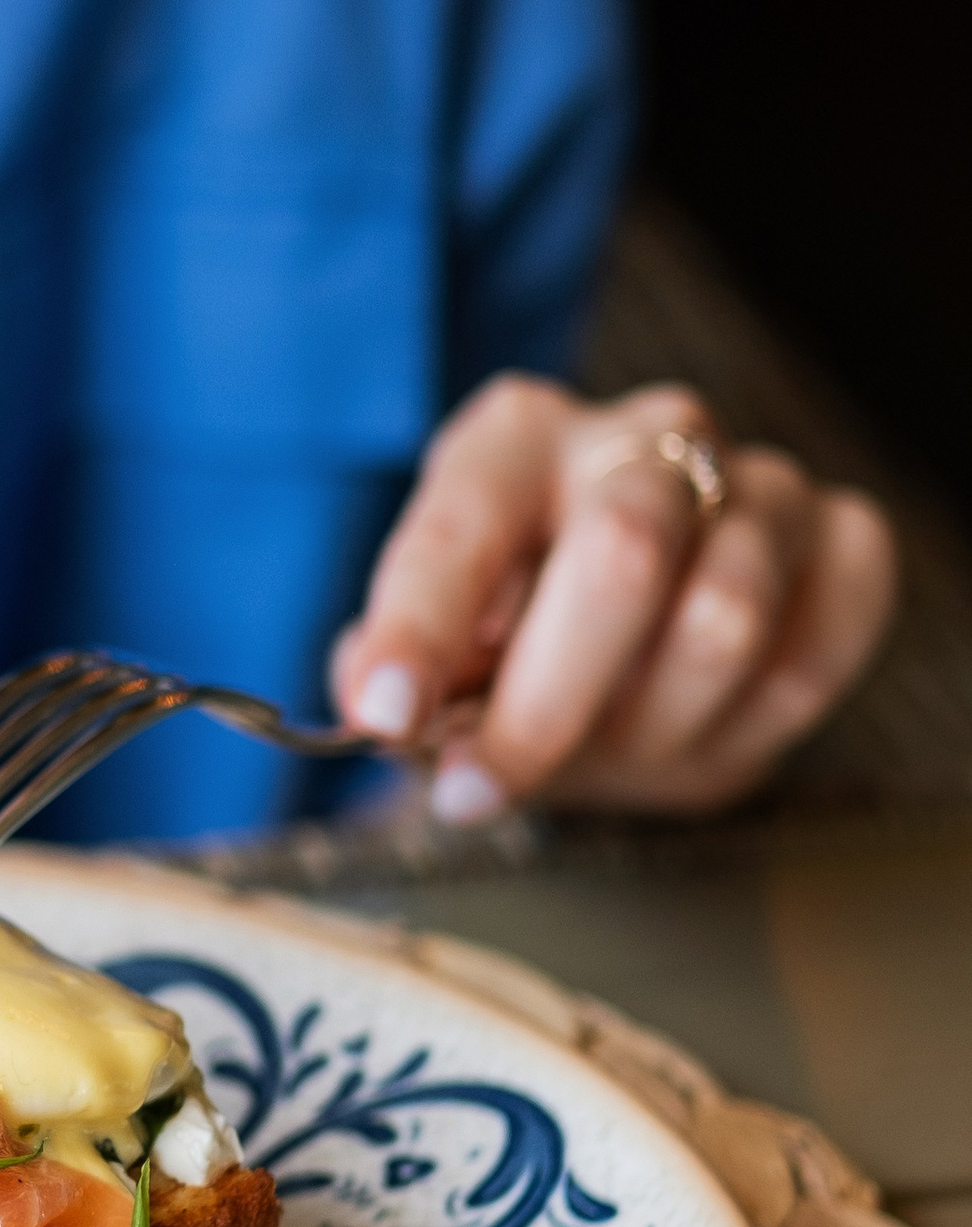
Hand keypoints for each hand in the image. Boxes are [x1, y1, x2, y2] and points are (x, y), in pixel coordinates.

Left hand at [330, 377, 897, 822]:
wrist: (635, 628)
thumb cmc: (510, 637)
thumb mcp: (428, 651)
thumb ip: (393, 675)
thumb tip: (386, 711)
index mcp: (517, 439)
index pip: (465, 523)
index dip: (421, 627)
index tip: (383, 716)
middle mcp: (646, 436)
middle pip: (622, 558)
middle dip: (544, 706)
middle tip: (477, 790)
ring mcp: (760, 480)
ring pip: (726, 620)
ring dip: (649, 729)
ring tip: (601, 758)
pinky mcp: (843, 539)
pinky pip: (813, 658)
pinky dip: (749, 727)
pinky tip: (693, 732)